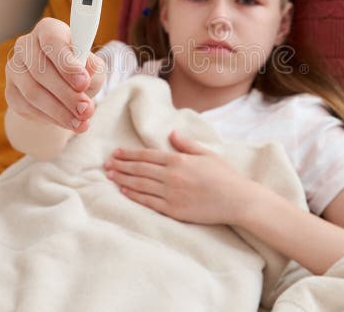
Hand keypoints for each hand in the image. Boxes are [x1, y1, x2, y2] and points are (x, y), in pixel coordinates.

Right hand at [5, 17, 105, 133]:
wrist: (60, 92)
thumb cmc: (79, 72)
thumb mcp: (93, 68)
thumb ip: (92, 68)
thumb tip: (88, 72)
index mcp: (48, 30)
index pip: (53, 41)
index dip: (67, 63)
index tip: (83, 82)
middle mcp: (26, 45)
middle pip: (41, 70)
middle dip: (67, 94)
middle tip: (86, 110)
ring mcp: (14, 68)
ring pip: (33, 92)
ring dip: (59, 111)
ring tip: (80, 122)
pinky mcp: (10, 91)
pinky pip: (27, 107)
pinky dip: (49, 118)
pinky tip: (66, 122)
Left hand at [104, 130, 254, 225]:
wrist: (237, 200)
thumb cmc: (224, 176)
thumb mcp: (206, 154)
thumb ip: (186, 144)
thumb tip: (172, 133)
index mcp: (179, 160)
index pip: (147, 155)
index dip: (129, 154)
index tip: (116, 153)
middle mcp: (171, 175)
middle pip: (140, 169)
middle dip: (121, 165)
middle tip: (106, 164)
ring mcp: (171, 193)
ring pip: (140, 184)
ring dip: (123, 179)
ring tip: (110, 175)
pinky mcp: (174, 210)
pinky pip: (148, 202)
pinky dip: (134, 196)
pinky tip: (124, 191)